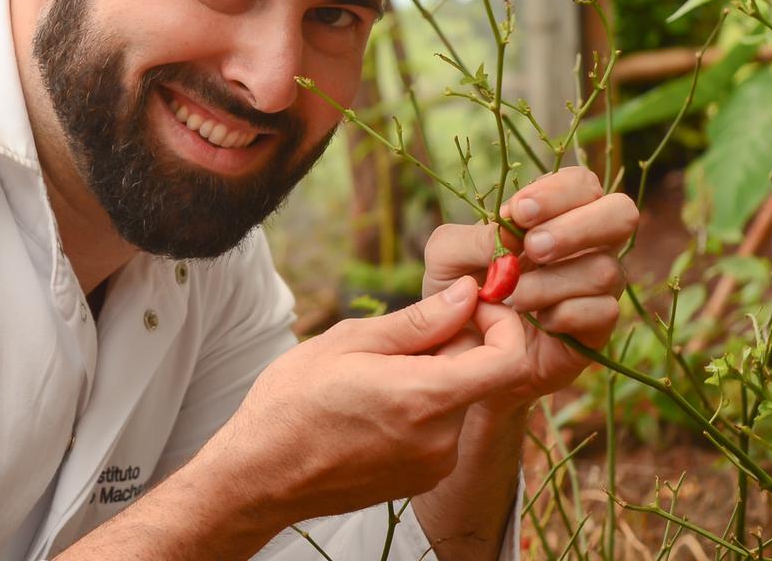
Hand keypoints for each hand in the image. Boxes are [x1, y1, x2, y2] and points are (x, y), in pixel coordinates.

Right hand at [199, 277, 526, 525]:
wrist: (262, 474)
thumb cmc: (294, 401)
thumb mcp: (349, 342)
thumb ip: (419, 321)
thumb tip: (466, 293)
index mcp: (426, 397)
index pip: (508, 358)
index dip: (501, 322)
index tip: (471, 305)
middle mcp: (442, 438)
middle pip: (477, 374)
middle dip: (450, 344)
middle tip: (395, 338)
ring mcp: (435, 464)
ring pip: (457, 399)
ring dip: (431, 376)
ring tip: (372, 375)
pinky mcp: (422, 479)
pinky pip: (440, 428)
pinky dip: (421, 406)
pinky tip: (373, 404)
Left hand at [423, 167, 638, 410]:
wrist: (462, 353)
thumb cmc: (459, 292)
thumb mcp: (446, 258)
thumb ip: (471, 239)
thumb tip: (510, 234)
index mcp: (555, 214)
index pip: (581, 183)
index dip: (556, 193)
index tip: (518, 213)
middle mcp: (587, 245)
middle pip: (621, 214)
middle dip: (576, 228)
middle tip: (532, 249)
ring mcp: (597, 287)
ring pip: (605, 269)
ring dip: (553, 281)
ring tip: (514, 296)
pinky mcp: (598, 329)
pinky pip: (604, 312)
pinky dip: (565, 314)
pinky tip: (538, 320)